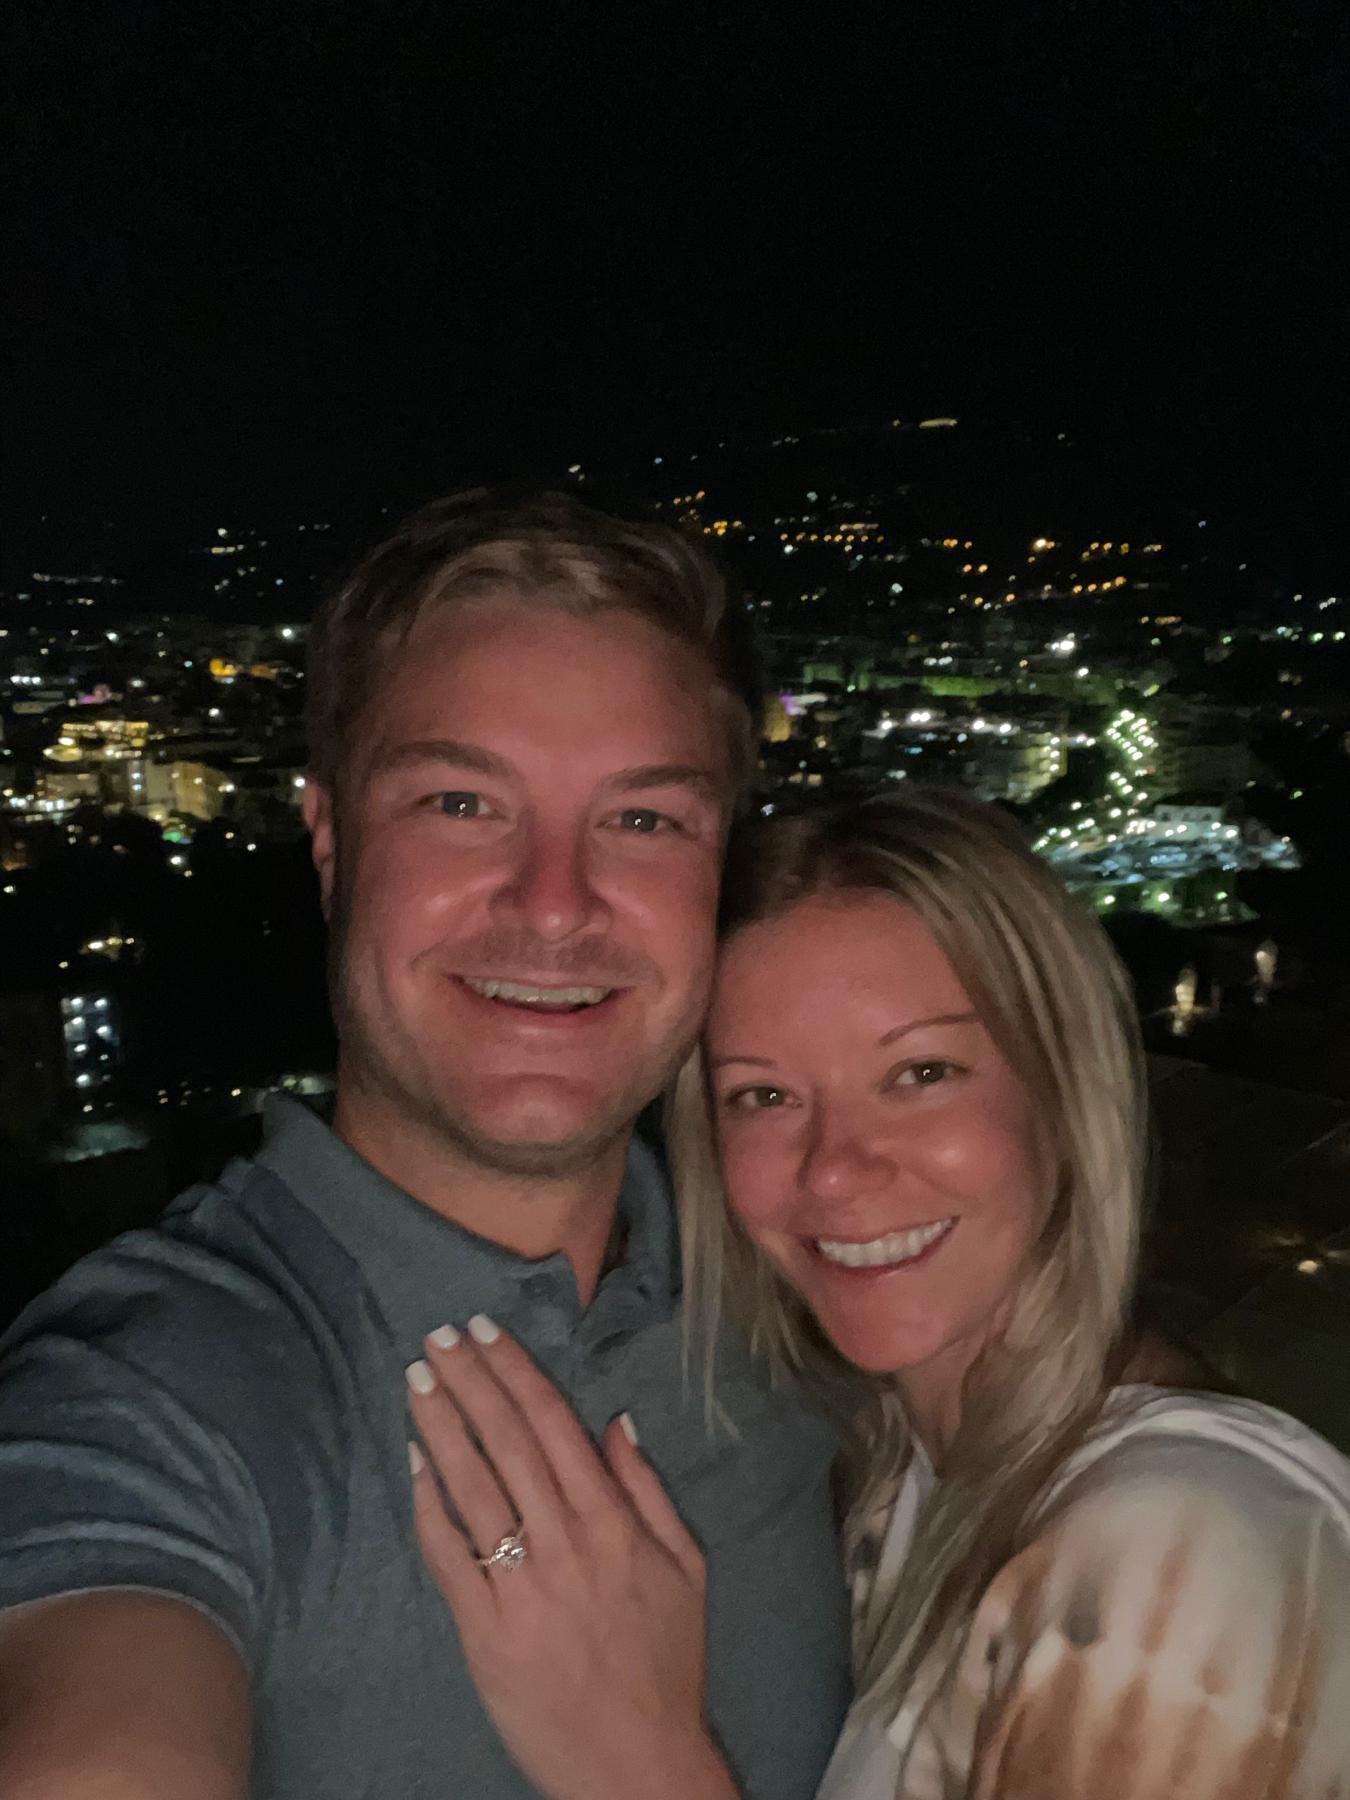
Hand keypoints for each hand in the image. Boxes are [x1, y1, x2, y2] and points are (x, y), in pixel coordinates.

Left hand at [405, 1315, 738, 1799]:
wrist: (637, 1763)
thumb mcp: (685, 1567)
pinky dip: (428, 1505)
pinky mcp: (484, 1632)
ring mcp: (521, 1588)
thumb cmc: (666, 1662)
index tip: (486, 1331)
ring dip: (441, 1427)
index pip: (554, 1425)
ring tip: (415, 1381)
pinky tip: (414, 1464)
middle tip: (437, 1338)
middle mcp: (565, 1544)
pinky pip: (449, 1555)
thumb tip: (615, 1422)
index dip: (516, 1372)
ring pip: (473, 1488)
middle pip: (508, 1443)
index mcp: (613, 1523)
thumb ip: (647, 1491)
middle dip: (470, 1382)